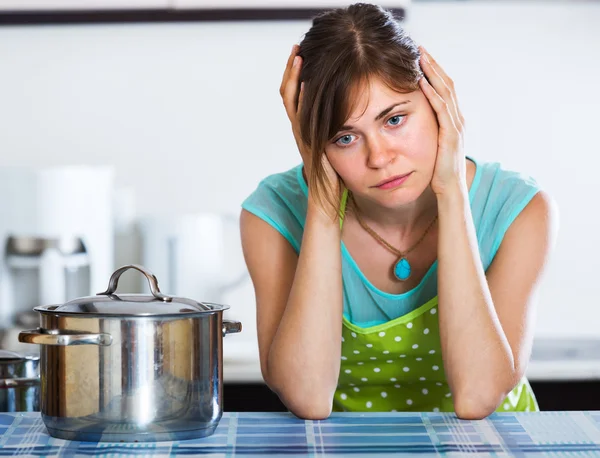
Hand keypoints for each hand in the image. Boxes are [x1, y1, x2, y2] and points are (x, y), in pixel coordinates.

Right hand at [279, 45, 339, 213]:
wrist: (328, 202)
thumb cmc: (339, 181)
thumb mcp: (342, 150)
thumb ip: (343, 133)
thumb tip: (361, 118)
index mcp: (310, 127)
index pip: (301, 95)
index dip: (301, 75)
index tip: (309, 55)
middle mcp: (302, 127)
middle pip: (291, 91)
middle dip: (294, 68)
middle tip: (299, 47)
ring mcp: (300, 133)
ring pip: (290, 98)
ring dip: (293, 75)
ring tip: (298, 54)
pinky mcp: (304, 140)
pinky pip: (297, 113)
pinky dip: (297, 95)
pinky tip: (303, 78)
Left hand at [418, 47, 466, 196]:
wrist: (450, 190)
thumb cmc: (439, 171)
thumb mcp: (432, 146)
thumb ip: (429, 132)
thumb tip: (413, 122)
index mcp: (453, 120)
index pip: (445, 89)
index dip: (434, 72)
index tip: (421, 57)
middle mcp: (457, 119)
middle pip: (447, 84)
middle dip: (433, 65)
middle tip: (420, 48)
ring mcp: (456, 126)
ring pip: (445, 91)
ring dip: (432, 73)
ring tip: (420, 57)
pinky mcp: (450, 134)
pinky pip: (440, 108)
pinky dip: (431, 93)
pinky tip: (420, 81)